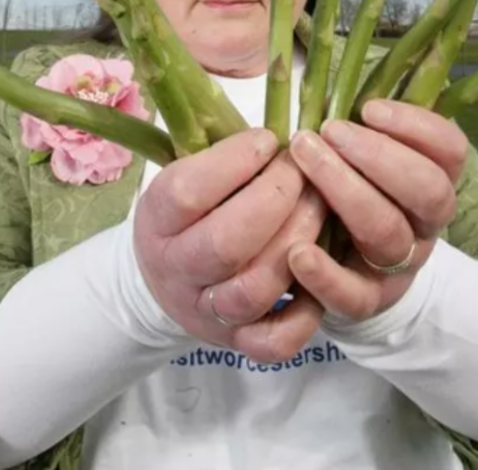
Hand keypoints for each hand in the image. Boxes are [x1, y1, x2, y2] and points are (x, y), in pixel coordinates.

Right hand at [134, 128, 325, 362]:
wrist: (163, 280)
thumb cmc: (188, 212)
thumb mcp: (184, 174)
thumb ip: (222, 157)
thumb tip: (277, 134)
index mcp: (157, 219)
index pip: (188, 193)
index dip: (234, 162)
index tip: (268, 140)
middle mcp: (176, 269)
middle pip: (226, 242)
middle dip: (276, 199)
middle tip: (303, 171)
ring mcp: (207, 311)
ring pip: (255, 289)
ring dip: (298, 242)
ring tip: (320, 206)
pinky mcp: (238, 342)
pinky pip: (273, 342)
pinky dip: (304, 314)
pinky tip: (319, 270)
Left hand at [286, 100, 467, 321]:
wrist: (343, 269)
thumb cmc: (347, 188)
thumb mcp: (361, 152)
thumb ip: (358, 119)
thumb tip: (329, 61)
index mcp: (431, 178)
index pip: (450, 150)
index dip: (416, 126)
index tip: (370, 107)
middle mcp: (424, 222)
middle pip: (426, 191)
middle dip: (378, 156)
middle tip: (329, 130)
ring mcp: (399, 265)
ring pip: (388, 233)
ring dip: (346, 193)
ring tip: (304, 160)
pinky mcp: (365, 301)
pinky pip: (354, 295)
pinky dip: (325, 275)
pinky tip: (296, 252)